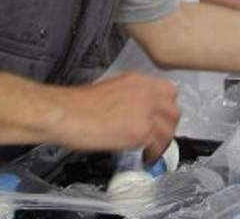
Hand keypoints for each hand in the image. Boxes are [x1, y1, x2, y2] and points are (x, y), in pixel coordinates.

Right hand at [54, 72, 180, 164]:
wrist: (66, 113)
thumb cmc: (78, 104)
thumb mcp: (111, 88)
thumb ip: (130, 97)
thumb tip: (134, 111)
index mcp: (139, 81)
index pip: (168, 92)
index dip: (166, 108)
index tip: (162, 118)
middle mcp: (147, 93)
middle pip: (173, 110)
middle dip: (169, 125)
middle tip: (161, 136)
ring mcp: (147, 112)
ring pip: (169, 128)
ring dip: (163, 141)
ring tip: (153, 150)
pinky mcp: (141, 131)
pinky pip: (157, 145)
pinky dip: (153, 154)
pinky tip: (146, 158)